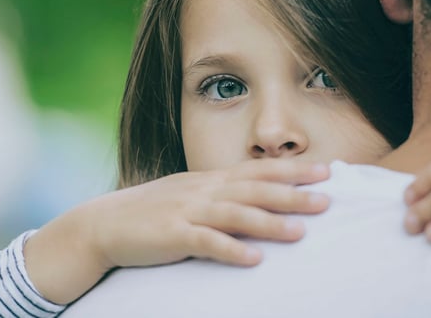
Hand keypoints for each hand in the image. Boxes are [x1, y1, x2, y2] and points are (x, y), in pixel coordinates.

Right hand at [25, 159, 329, 303]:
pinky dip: (231, 250)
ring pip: (236, 215)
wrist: (103, 223)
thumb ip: (222, 194)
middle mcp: (204, 190)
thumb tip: (257, 198)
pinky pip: (206, 243)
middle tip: (326, 200)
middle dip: (292, 195)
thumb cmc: (153, 211)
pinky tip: (254, 259)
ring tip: (301, 233)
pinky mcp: (172, 236)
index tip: (326, 171)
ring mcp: (188, 212)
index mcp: (210, 179)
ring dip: (269, 223)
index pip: (259, 170)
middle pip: (255, 190)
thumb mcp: (190, 194)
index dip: (293, 170)